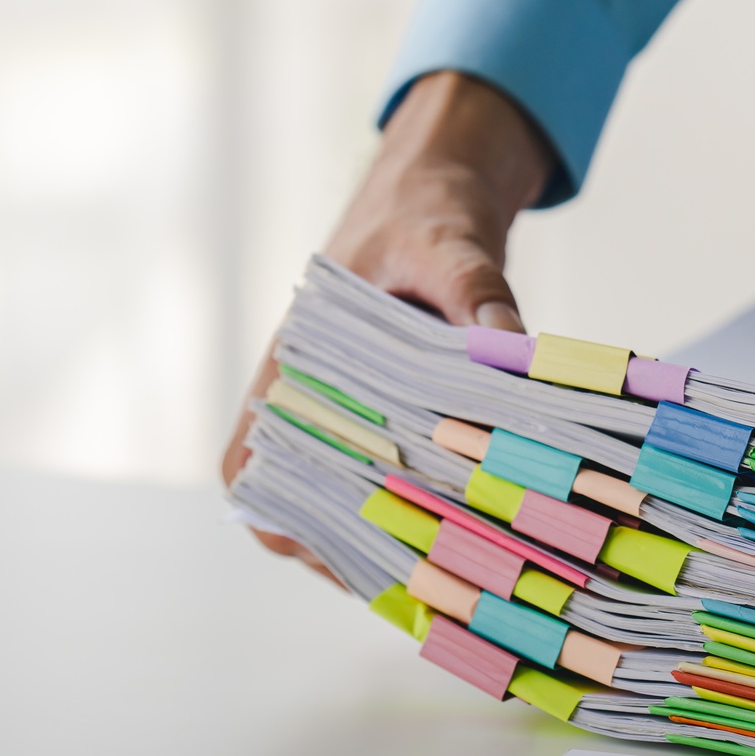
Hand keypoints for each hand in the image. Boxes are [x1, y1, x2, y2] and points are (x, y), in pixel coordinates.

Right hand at [221, 71, 553, 577]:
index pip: (248, 463)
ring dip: (399, 532)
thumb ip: (473, 289)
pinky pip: (411, 477)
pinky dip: (439, 505)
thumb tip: (505, 346)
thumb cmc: (420, 210)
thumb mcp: (445, 241)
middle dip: (355, 541)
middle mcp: (318, 400)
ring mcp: (363, 414)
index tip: (326, 541)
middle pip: (309, 502)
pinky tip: (486, 522)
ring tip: (455, 560)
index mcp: (295, 361)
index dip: (275, 513)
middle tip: (420, 566)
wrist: (441, 188)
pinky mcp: (408, 417)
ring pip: (360, 500)